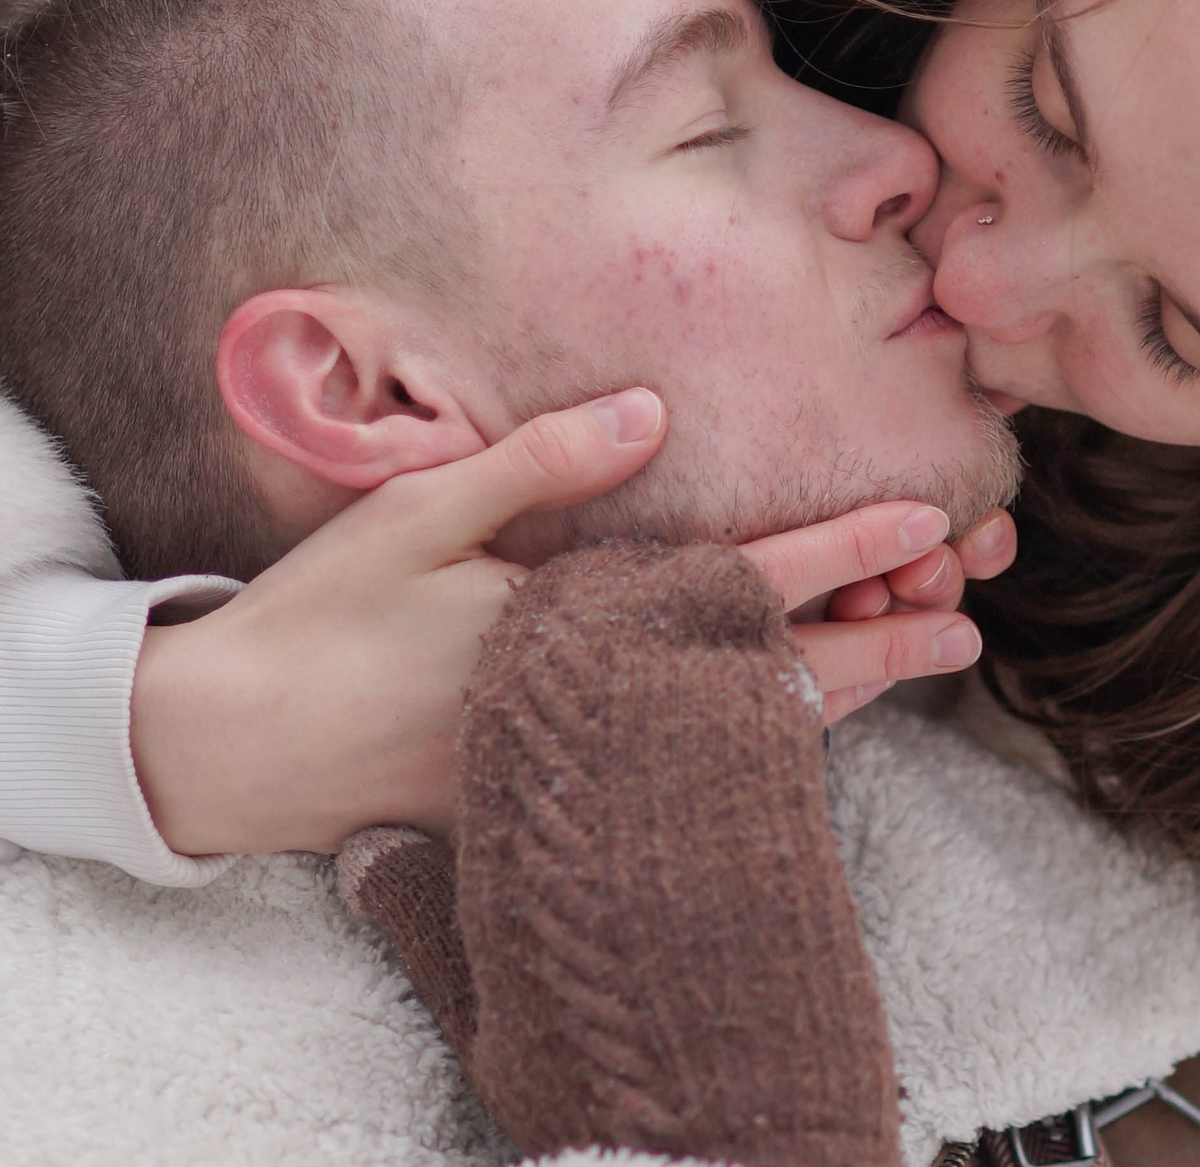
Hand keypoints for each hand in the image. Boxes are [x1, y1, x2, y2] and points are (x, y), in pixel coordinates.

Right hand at [131, 388, 1018, 852]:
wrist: (234, 751)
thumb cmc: (322, 619)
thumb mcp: (419, 513)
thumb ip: (543, 461)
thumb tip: (655, 408)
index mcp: (577, 628)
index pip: (742, 586)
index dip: (843, 553)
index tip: (925, 525)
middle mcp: (600, 706)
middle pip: (774, 680)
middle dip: (879, 648)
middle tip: (964, 623)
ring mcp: (584, 762)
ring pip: (743, 731)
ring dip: (839, 692)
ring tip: (917, 661)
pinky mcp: (561, 792)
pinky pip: (688, 762)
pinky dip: (762, 731)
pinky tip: (799, 710)